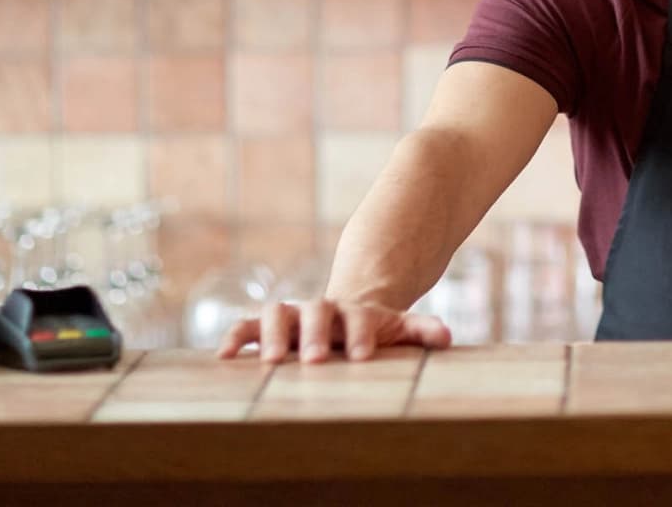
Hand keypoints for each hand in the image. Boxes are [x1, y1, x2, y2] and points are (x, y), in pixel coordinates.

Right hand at [217, 298, 453, 364]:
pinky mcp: (268, 327)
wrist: (345, 316)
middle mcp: (323, 310)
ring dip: (271, 334)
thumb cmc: (375, 331)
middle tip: (315, 360)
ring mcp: (294, 315)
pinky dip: (235, 335)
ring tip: (269, 362)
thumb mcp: (400, 329)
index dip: (362, 334)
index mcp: (357, 313)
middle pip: (318, 312)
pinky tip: (224, 355)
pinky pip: (247, 325)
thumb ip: (421, 330)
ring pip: (278, 313)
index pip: (361, 318)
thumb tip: (447, 338)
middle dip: (315, 334)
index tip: (363, 356)